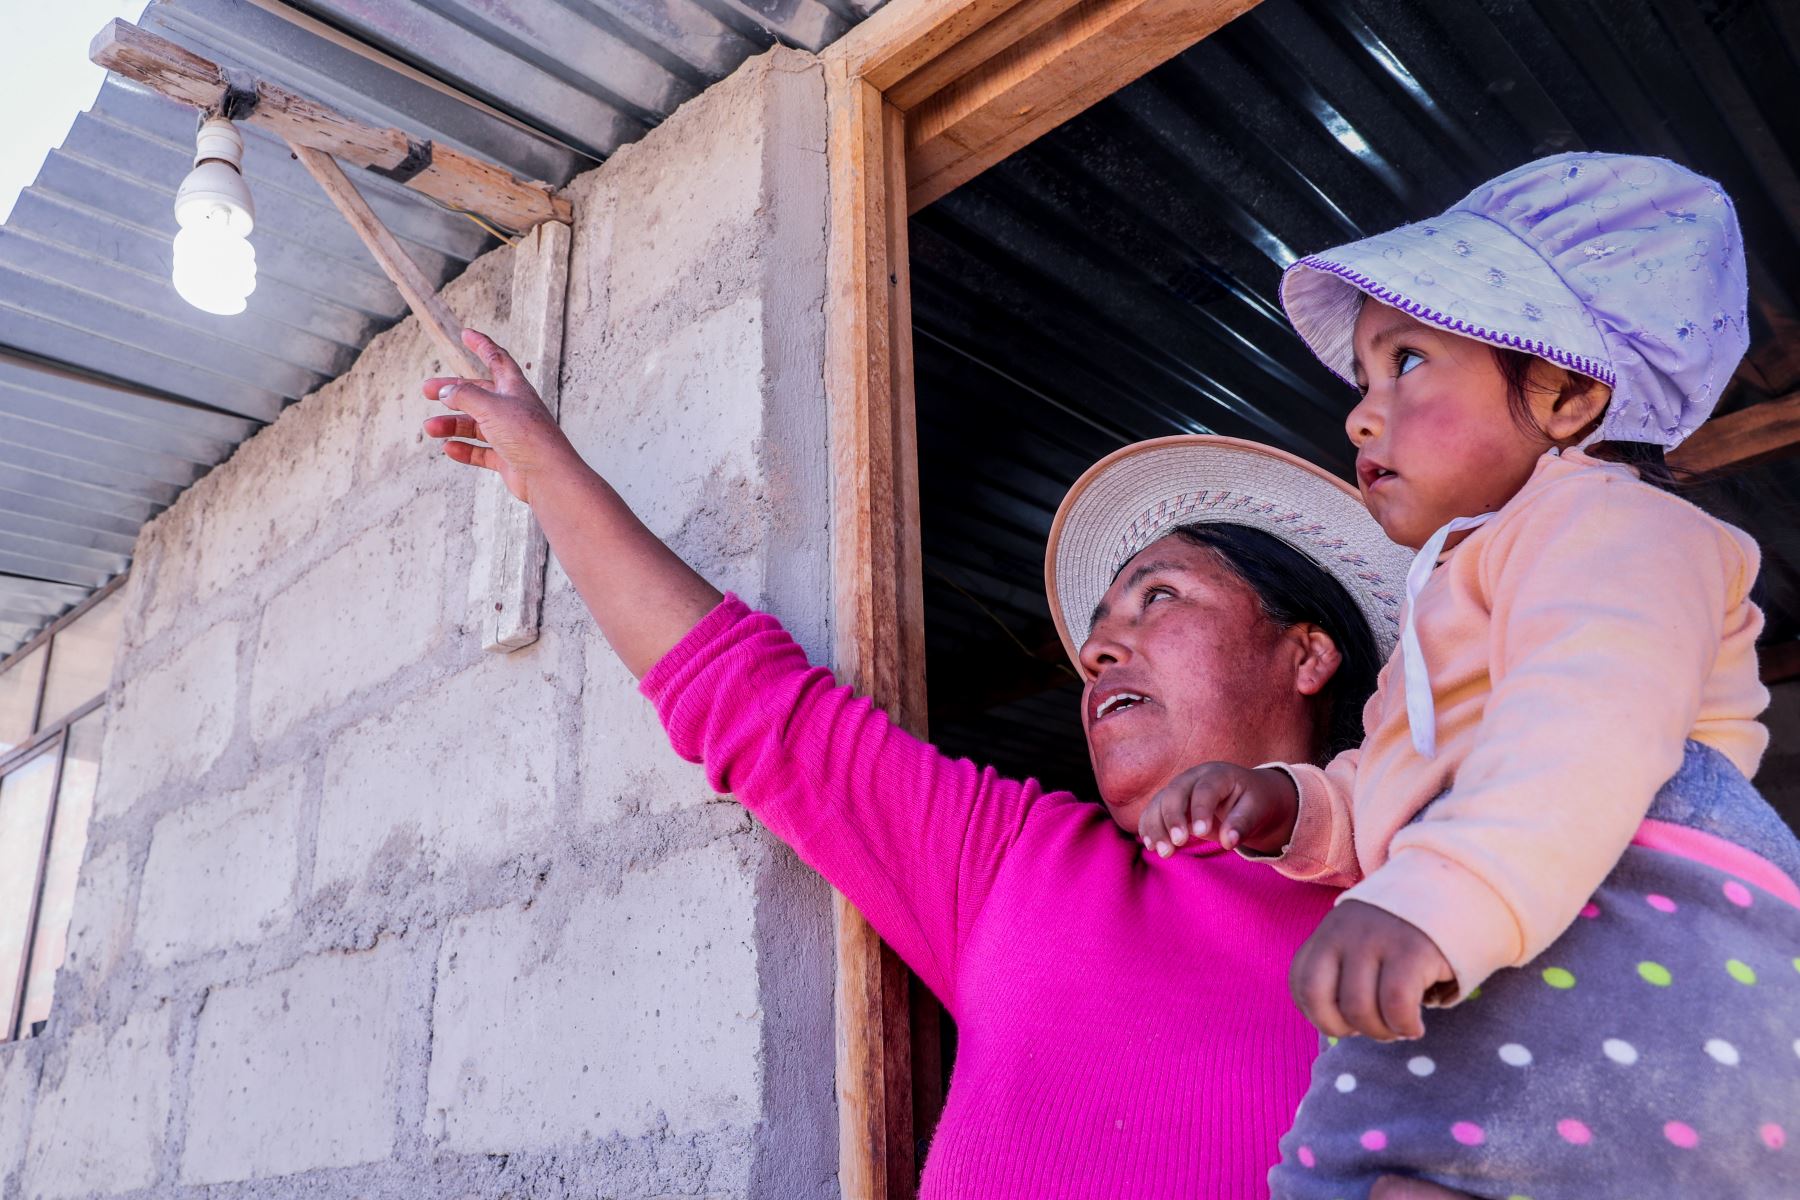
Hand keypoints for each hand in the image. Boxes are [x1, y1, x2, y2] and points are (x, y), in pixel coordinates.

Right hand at [422, 329, 574, 503]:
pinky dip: (465, 450)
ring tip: (430, 428)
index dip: (482, 345)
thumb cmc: (528, 436)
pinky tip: (449, 449)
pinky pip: (481, 452)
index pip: (497, 360)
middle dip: (453, 391)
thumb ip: (466, 396)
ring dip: (452, 425)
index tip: (467, 334)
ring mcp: (511, 435)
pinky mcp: (508, 458)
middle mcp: (513, 409)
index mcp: (515, 389)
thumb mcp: (491, 407)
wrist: (548, 476)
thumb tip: (446, 391)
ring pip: (476, 425)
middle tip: (428, 390)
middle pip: (478, 394)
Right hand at [1137, 763, 1297, 857]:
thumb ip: (1242, 824)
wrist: (1247, 795)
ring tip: (1163, 852)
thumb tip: (1229, 841)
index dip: (1200, 810)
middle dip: (1172, 818)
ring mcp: (1179, 788)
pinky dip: (1149, 827)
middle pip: (1175, 792)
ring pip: (1160, 802)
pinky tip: (1151, 846)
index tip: (1201, 833)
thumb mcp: (1257, 810)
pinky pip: (1153, 811)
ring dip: (1156, 827)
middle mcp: (1194, 777)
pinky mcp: (1170, 802)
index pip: (1205, 790)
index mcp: (1219, 774)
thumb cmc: (1254, 802)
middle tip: (1178, 844)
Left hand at [1289, 900, 1453, 1040]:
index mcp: (1327, 933)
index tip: (1346, 1021)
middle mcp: (1344, 933)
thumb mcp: (1361, 943)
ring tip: (1397, 1028)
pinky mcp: (1412, 950)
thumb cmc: (1402, 934)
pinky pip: (1396, 1005)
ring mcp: (1377, 939)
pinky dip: (1404, 1026)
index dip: (1319, 1015)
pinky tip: (1415, 1026)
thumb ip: (1343, 971)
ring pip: (1358, 1008)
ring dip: (1379, 1032)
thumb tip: (1341, 1024)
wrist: (1451, 890)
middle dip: (1340, 1028)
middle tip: (1370, 1029)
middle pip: (1319, 997)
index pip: (1299, 983)